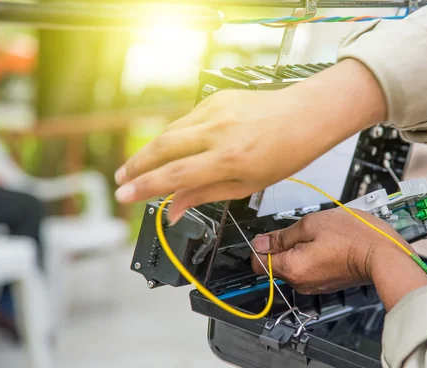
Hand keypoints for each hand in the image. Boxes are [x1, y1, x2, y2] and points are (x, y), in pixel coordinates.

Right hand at [114, 59, 385, 223]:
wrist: (306, 116)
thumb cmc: (285, 153)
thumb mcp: (248, 185)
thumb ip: (206, 194)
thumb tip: (175, 209)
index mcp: (229, 159)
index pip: (175, 176)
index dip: (145, 188)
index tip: (124, 196)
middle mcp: (218, 132)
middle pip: (162, 148)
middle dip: (135, 166)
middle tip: (120, 181)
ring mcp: (216, 112)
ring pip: (170, 131)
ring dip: (150, 150)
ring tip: (137, 167)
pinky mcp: (217, 99)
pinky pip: (185, 119)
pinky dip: (173, 135)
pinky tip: (167, 147)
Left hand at [251, 208, 426, 309]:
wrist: (384, 255)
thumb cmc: (353, 237)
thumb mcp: (312, 224)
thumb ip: (282, 236)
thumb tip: (260, 243)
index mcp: (291, 268)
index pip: (257, 263)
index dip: (261, 246)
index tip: (273, 235)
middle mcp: (299, 283)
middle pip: (276, 264)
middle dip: (284, 246)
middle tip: (305, 230)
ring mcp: (313, 286)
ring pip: (293, 265)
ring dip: (300, 250)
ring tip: (322, 236)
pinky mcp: (326, 284)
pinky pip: (309, 269)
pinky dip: (313, 257)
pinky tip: (329, 245)